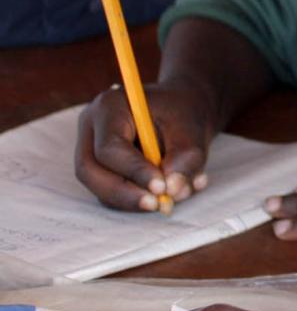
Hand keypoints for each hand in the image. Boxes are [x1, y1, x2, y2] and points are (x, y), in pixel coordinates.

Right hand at [75, 79, 215, 211]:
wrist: (183, 107)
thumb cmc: (185, 111)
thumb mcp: (192, 129)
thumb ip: (186, 158)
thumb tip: (171, 189)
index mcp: (110, 106)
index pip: (109, 148)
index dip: (134, 171)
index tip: (162, 187)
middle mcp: (92, 127)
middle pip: (90, 170)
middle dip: (124, 193)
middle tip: (157, 204)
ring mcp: (90, 147)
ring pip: (98, 185)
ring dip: (133, 199)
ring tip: (171, 197)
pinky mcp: (99, 167)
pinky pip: (109, 191)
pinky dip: (137, 198)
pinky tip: (168, 193)